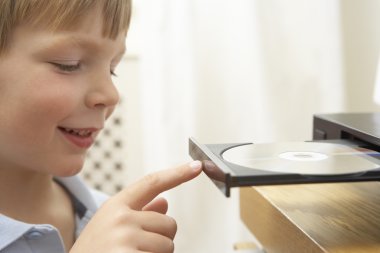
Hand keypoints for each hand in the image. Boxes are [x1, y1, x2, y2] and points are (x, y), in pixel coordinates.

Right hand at [70, 161, 201, 252]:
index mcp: (116, 206)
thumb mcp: (111, 226)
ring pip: (169, 245)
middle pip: (169, 222)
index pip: (152, 182)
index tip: (196, 166)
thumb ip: (139, 213)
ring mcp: (125, 239)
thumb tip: (165, 202)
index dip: (178, 173)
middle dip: (162, 238)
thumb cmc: (93, 252)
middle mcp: (121, 218)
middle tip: (137, 248)